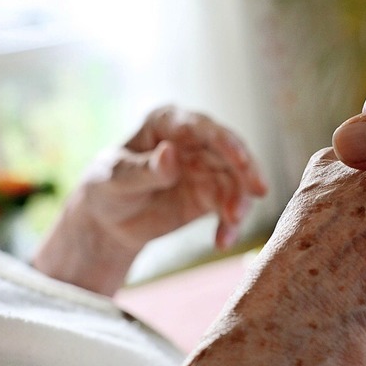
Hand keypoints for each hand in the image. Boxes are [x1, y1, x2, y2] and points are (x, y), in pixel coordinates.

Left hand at [90, 105, 266, 251]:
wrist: (109, 222)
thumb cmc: (106, 187)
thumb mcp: (114, 178)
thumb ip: (143, 169)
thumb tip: (171, 154)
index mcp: (167, 122)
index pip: (202, 127)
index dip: (225, 141)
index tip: (241, 160)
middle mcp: (193, 141)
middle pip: (229, 152)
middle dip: (245, 172)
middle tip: (258, 192)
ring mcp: (206, 168)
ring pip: (235, 181)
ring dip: (239, 202)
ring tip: (231, 224)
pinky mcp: (212, 196)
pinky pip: (229, 208)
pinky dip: (230, 225)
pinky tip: (222, 242)